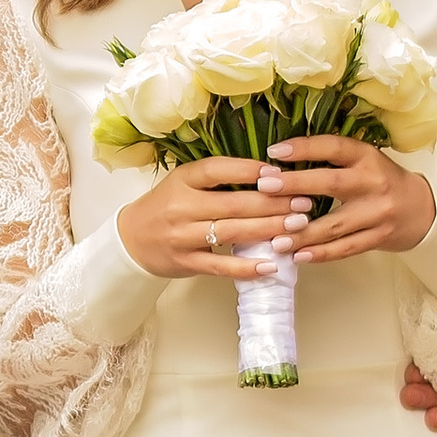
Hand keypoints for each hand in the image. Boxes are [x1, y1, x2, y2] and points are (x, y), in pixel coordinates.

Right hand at [116, 150, 318, 280]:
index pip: (217, 169)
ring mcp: (182, 236)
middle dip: (273, 203)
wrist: (132, 240)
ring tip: (297, 227)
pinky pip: (220, 266)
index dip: (249, 170)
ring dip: (268, 230)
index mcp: (182, 180)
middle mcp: (181, 207)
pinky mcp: (186, 262)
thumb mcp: (184, 183)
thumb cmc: (166, 207)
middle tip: (304, 202)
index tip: (279, 172)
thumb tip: (269, 173)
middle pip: (233, 203)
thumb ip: (218, 178)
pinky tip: (271, 264)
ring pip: (231, 232)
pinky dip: (246, 267)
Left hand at [264, 134, 436, 263]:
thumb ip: (332, 161)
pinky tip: (298, 256)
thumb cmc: (382, 181)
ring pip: (335, 225)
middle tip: (265, 187)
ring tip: (275, 239)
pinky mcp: (379, 237)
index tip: (275, 152)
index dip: (304, 147)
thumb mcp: (364, 161)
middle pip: (330, 184)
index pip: (334, 147)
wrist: (420, 209)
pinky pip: (345, 248)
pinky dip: (321, 254)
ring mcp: (377, 213)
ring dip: (302, 233)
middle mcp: (373, 182)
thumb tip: (282, 163)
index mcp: (367, 157)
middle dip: (295, 185)